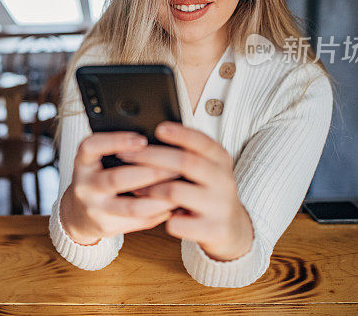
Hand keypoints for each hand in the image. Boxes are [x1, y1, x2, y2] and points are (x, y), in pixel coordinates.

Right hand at [60, 131, 179, 244]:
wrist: (78, 214)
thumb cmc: (96, 179)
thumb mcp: (97, 160)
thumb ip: (119, 151)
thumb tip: (158, 142)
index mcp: (82, 163)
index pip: (92, 147)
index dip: (116, 141)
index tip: (142, 140)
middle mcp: (84, 186)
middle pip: (116, 178)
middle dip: (150, 172)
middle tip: (177, 165)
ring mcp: (94, 209)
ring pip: (132, 206)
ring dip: (160, 197)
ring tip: (180, 187)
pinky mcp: (107, 226)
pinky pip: (138, 221)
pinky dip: (159, 212)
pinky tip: (174, 204)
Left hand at [118, 121, 254, 260]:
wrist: (232, 228)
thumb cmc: (207, 192)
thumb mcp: (205, 169)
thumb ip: (186, 154)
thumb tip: (147, 140)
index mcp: (221, 161)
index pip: (202, 141)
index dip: (180, 134)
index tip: (158, 128)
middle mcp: (224, 181)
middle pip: (185, 162)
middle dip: (150, 156)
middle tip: (125, 155)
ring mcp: (220, 206)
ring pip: (176, 191)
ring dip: (151, 189)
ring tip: (136, 189)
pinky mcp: (214, 230)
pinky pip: (178, 222)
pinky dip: (162, 218)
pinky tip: (155, 214)